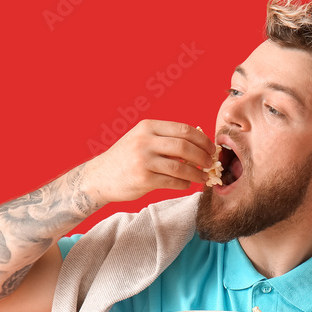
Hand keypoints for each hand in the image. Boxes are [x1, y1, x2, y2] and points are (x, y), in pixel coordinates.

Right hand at [85, 120, 215, 203]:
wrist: (100, 177)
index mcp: (148, 127)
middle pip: (185, 147)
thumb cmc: (126, 158)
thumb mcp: (141, 139)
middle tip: (210, 163)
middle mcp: (145, 141)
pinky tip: (186, 184)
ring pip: (181, 167)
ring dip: (197, 173)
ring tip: (203, 177)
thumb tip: (198, 144)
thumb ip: (165, 138)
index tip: (211, 148)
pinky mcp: (143, 179)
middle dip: (203, 156)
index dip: (202, 140)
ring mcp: (143, 160)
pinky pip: (172, 182)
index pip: (184, 130)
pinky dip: (184, 184)